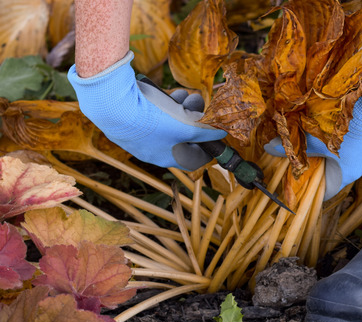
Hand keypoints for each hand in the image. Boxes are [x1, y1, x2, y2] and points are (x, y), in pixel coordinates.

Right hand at [68, 52, 225, 170]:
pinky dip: (164, 103)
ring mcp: (141, 135)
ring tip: (184, 94)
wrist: (111, 104)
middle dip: (194, 118)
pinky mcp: (131, 118)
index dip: (208, 146)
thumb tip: (222, 132)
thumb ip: (206, 131)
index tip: (215, 132)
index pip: (194, 160)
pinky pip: (154, 112)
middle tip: (197, 103)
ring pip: (170, 121)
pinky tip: (166, 92)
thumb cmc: (151, 119)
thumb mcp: (187, 126)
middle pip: (183, 136)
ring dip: (181, 107)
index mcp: (166, 158)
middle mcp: (153, 150)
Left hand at [265, 66, 361, 199]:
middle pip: (330, 172)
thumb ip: (294, 145)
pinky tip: (320, 126)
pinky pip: (345, 142)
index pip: (326, 192)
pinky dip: (331, 138)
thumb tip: (270, 148)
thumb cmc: (346, 124)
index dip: (308, 188)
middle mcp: (358, 165)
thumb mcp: (315, 136)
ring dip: (321, 149)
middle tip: (292, 158)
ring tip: (303, 140)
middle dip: (311, 165)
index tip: (292, 180)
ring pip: (337, 155)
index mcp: (348, 173)